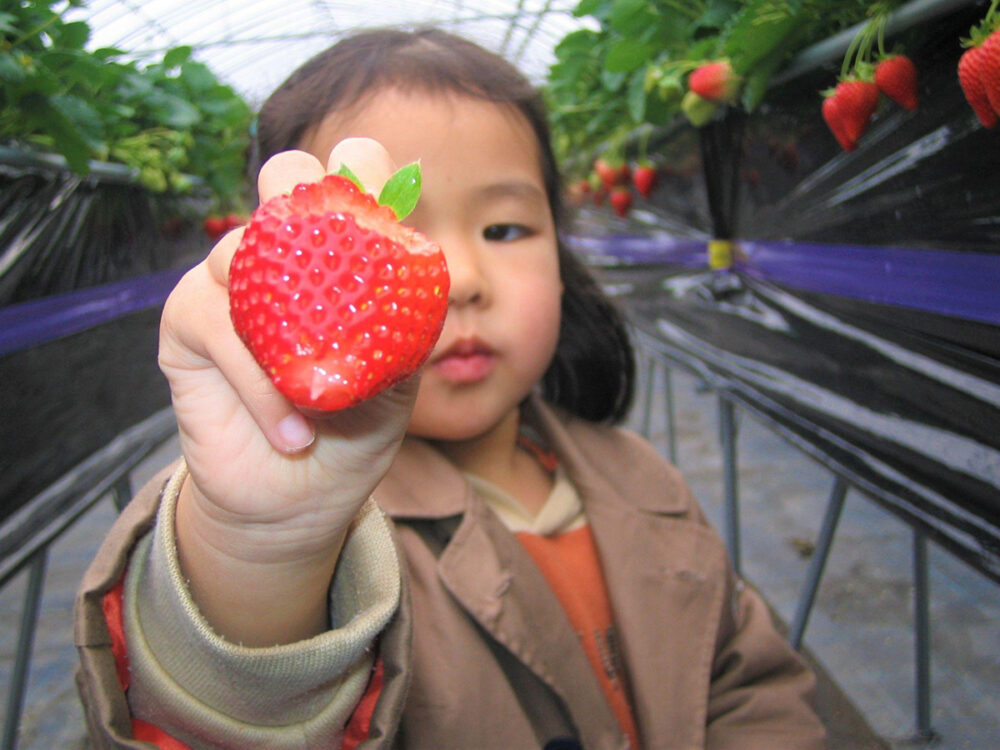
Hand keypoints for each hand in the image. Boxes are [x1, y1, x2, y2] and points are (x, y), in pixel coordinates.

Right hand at [157, 139, 415, 642]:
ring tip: (323, 402)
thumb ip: (408, 326)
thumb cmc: (353, 429)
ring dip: (289, 333)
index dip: (364, 169)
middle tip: (331, 247)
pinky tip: (294, 431)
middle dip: (302, 193)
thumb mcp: (399, 381)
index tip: (386, 208)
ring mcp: (230, 283)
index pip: (349, 175)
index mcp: (340, 254)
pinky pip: (217, 327)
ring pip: (243, 254)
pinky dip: (260, 385)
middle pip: (282, 175)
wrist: (302, 498)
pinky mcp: (188, 325)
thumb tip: (423, 272)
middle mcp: (283, 254)